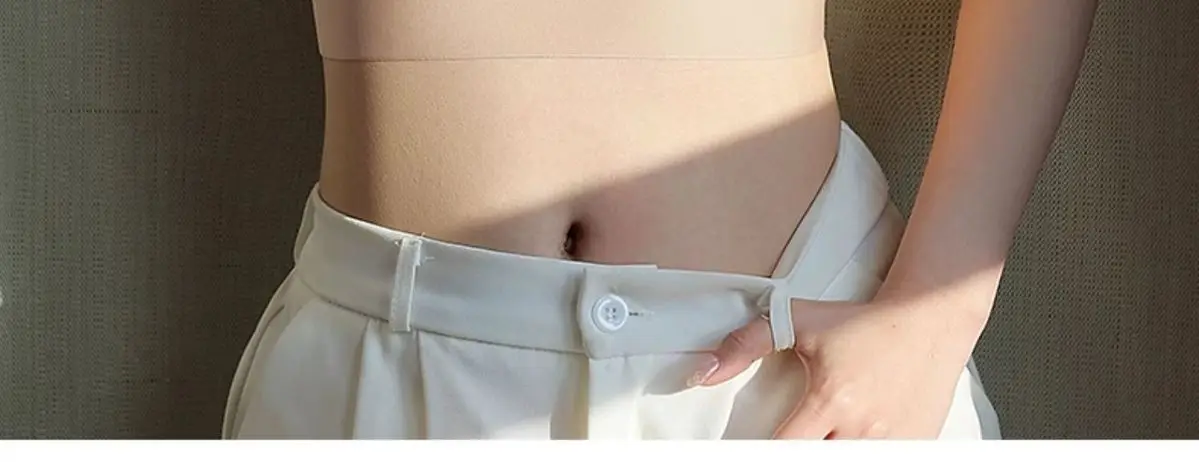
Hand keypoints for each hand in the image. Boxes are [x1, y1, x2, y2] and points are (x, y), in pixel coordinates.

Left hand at [688, 295, 978, 438]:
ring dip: (832, 448)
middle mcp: (862, 427)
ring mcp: (894, 440)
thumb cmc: (864, 321)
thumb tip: (702, 373)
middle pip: (816, 460)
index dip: (762, 451)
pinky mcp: (918, 442)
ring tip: (826, 431)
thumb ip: (745, 344)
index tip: (753, 444)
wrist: (929, 317)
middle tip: (800, 433)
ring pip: (847, 460)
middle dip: (804, 449)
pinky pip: (885, 458)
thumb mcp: (798, 321)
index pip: (782, 449)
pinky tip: (855, 434)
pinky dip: (865, 447)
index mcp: (830, 400)